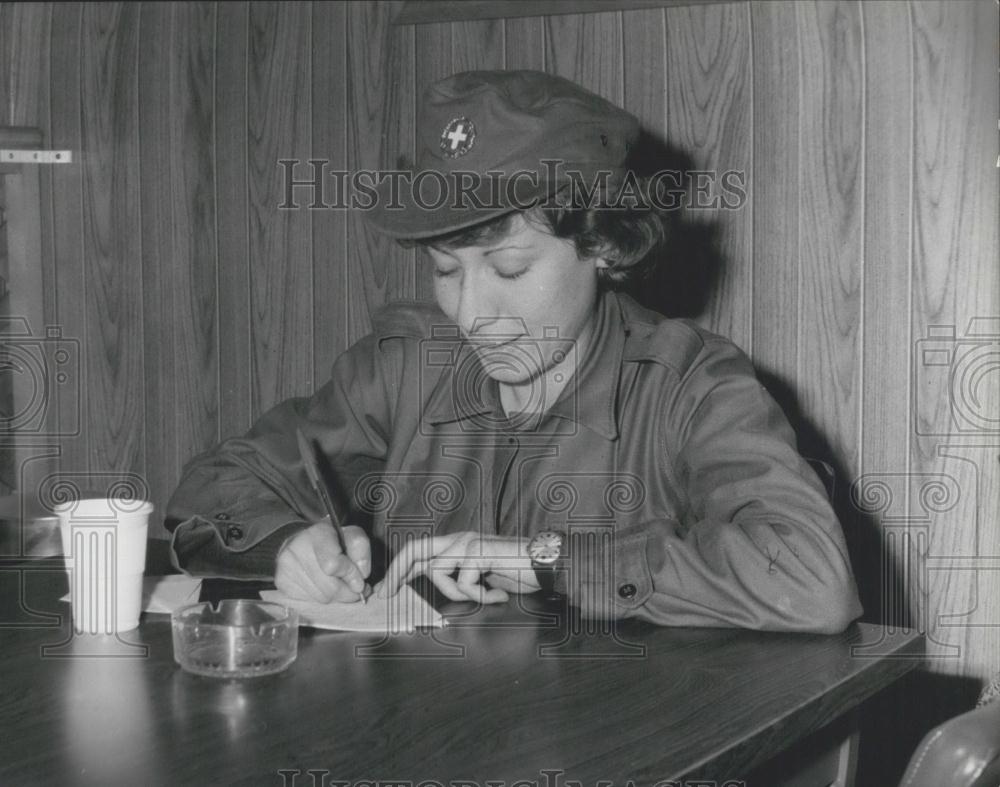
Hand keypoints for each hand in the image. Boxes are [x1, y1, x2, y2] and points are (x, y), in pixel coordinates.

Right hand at [275, 519, 370, 602]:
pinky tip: (320, 585)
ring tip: (336, 583)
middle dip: (347, 591)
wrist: (299, 541)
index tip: (359, 580)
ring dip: (334, 596)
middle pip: (330, 588)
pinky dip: (320, 597)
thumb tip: (361, 575)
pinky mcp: (281, 582)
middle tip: (352, 587)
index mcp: (319, 533)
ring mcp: (285, 566)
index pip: (333, 565)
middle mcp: (297, 548)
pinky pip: (309, 601)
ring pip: (321, 598)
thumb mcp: (351, 537)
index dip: (350, 575)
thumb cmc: (330, 541)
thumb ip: (361, 551)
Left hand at [377, 532, 538, 602]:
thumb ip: (458, 578)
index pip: (420, 551)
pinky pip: (464, 582)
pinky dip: (481, 594)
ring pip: (440, 572)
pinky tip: (499, 592)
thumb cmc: (517, 572)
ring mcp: (469, 543)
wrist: (547, 564)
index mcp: (457, 545)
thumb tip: (436, 586)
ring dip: (461, 593)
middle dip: (397, 572)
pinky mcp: (479, 551)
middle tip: (386, 593)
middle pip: (415, 550)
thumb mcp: (480, 577)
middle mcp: (459, 539)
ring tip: (488, 594)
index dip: (399, 568)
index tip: (385, 588)